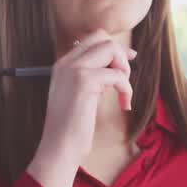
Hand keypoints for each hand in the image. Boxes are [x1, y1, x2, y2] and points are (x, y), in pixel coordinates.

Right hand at [26, 28, 136, 186]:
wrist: (59, 148)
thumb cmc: (70, 128)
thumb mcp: (79, 96)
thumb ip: (91, 77)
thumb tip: (116, 64)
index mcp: (62, 66)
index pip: (92, 39)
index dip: (113, 47)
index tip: (127, 60)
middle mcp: (66, 64)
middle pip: (102, 38)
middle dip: (120, 54)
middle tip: (125, 78)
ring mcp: (74, 71)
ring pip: (110, 49)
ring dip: (124, 71)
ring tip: (123, 93)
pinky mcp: (84, 82)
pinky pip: (117, 75)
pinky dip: (126, 89)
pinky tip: (124, 105)